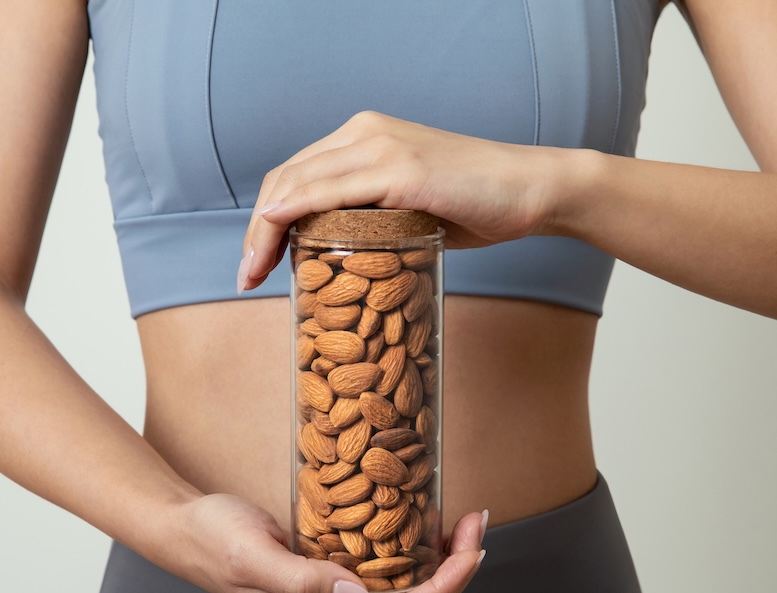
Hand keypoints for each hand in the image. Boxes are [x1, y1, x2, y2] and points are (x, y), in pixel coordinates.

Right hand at [151, 492, 486, 592]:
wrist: (185, 532)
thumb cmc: (216, 540)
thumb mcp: (254, 555)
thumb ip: (303, 581)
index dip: (449, 582)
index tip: (473, 545)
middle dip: (456, 568)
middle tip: (477, 521)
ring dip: (442, 561)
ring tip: (462, 521)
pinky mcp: (333, 582)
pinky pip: (388, 575)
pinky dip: (416, 552)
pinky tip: (424, 522)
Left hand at [237, 110, 561, 292]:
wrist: (529, 190)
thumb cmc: (475, 204)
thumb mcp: (409, 207)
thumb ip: (371, 215)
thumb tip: (337, 253)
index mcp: (362, 137)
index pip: (294, 176)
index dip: (264, 220)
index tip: (256, 264)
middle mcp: (363, 131)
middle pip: (285, 179)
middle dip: (255, 231)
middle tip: (246, 276)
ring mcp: (380, 146)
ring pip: (298, 185)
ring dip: (264, 231)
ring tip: (254, 274)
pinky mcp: (399, 167)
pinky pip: (330, 190)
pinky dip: (295, 211)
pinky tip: (275, 234)